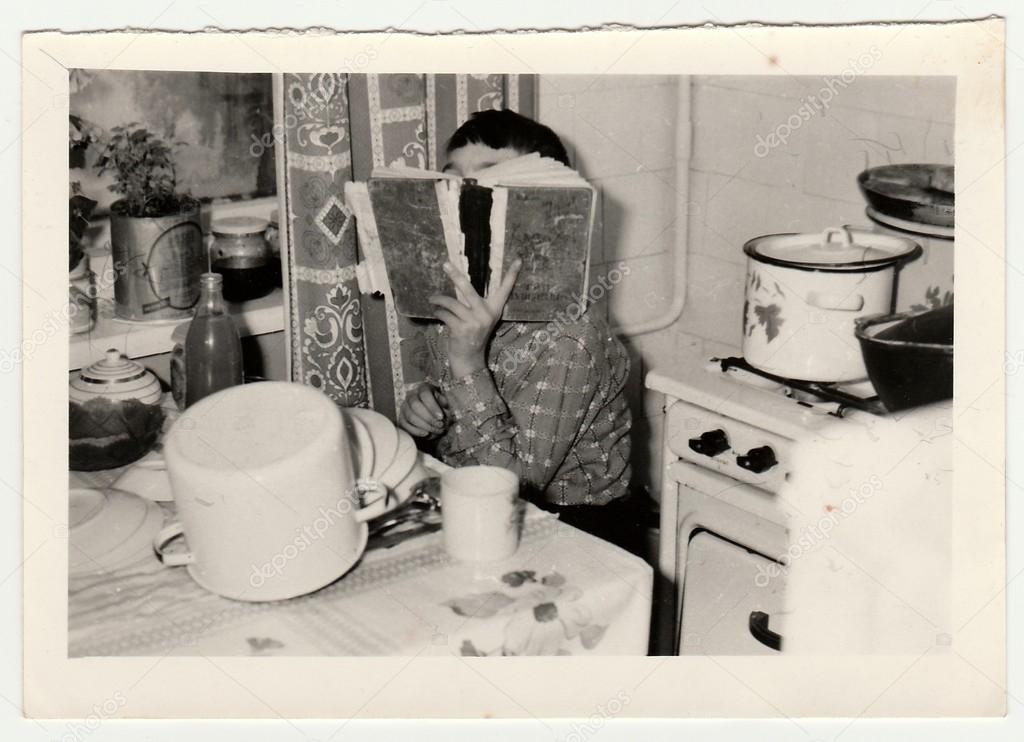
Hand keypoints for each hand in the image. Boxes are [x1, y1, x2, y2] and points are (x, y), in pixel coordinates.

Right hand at [398, 383, 449, 438]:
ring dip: (425, 425)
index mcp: (423, 388)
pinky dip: (416, 431)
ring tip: (436, 430)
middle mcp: (411, 395)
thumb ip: (445, 404)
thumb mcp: (444, 402)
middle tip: (440, 425)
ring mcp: (404, 407)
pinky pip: (405, 425)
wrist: (431, 413)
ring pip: (410, 416)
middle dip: (429, 417)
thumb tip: (444, 408)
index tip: (441, 417)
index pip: (424, 394)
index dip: (432, 406)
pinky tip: (426, 433)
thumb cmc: (438, 406)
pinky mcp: (401, 418)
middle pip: (415, 405)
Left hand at [429, 259, 521, 378]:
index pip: (505, 290)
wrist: (469, 359)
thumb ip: (476, 304)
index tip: (518, 259)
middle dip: (455, 275)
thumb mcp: (481, 319)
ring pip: (452, 303)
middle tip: (445, 264)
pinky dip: (438, 312)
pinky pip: (445, 314)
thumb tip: (460, 283)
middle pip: (469, 289)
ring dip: (439, 300)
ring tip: (433, 299)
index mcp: (495, 310)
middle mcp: (486, 314)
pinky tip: (436, 312)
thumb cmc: (473, 335)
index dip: (512, 275)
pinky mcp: (461, 329)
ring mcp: (474, 322)